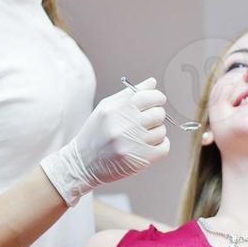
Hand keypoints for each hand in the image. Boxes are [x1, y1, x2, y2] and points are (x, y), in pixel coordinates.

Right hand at [40, 77, 170, 204]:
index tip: (157, 101)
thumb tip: (152, 82)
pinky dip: (161, 146)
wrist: (83, 163)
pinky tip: (148, 146)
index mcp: (115, 110)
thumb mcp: (106, 109)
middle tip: (147, 121)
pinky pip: (164, 148)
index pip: (148, 97)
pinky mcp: (141, 160)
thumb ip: (129, 94)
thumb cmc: (96, 134)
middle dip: (156, 115)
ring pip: (162, 131)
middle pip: (158, 113)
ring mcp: (133, 144)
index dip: (157, 98)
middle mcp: (123, 126)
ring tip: (141, 136)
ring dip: (156, 132)